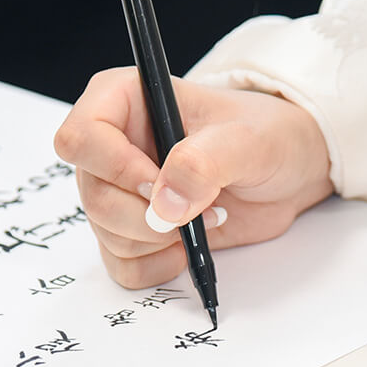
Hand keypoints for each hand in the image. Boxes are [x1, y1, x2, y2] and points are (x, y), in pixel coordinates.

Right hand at [53, 67, 332, 288]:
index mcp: (123, 100)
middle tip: (198, 210)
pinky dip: (156, 266)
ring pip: (106, 234)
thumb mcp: (246, 139)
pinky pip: (120, 265)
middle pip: (94, 196)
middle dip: (148, 216)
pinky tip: (187, 248)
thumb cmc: (265, 135)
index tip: (159, 184)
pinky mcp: (131, 230)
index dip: (116, 169)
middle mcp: (110, 146)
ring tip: (205, 218)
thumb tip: (163, 203)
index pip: (80, 137)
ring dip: (159, 240)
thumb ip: (204, 162)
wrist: (286, 171)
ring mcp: (117, 191)